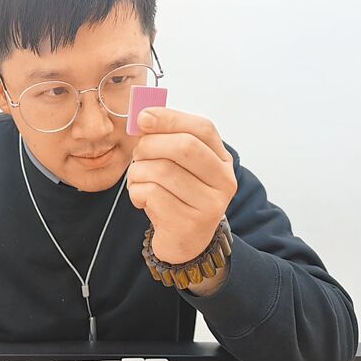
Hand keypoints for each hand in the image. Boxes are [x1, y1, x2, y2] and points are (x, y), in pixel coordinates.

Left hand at [127, 107, 236, 264]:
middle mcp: (223, 181)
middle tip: (137, 154)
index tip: (143, 118)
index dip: (170, 118)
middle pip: (184, 147)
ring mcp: (210, 204)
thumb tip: (143, 117)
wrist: (182, 242)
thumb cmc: (176, 196)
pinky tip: (140, 200)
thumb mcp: (177, 166)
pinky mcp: (189, 224)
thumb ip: (166, 140)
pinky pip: (152, 194)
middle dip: (150, 145)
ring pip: (162, 171)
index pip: (202, 128)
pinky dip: (137, 192)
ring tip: (137, 181)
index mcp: (222, 160)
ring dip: (138, 172)